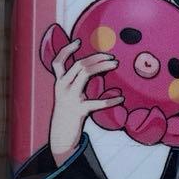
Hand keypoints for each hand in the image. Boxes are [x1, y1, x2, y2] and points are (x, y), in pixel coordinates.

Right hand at [47, 37, 122, 161]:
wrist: (61, 136)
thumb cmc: (69, 113)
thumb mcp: (69, 95)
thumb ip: (76, 82)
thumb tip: (96, 68)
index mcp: (59, 83)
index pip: (58, 62)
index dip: (66, 50)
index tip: (78, 41)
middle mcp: (62, 87)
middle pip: (79, 64)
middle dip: (96, 57)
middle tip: (112, 57)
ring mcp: (70, 98)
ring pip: (85, 73)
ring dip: (102, 66)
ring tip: (115, 64)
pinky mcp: (79, 110)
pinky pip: (97, 102)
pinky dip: (110, 100)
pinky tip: (121, 98)